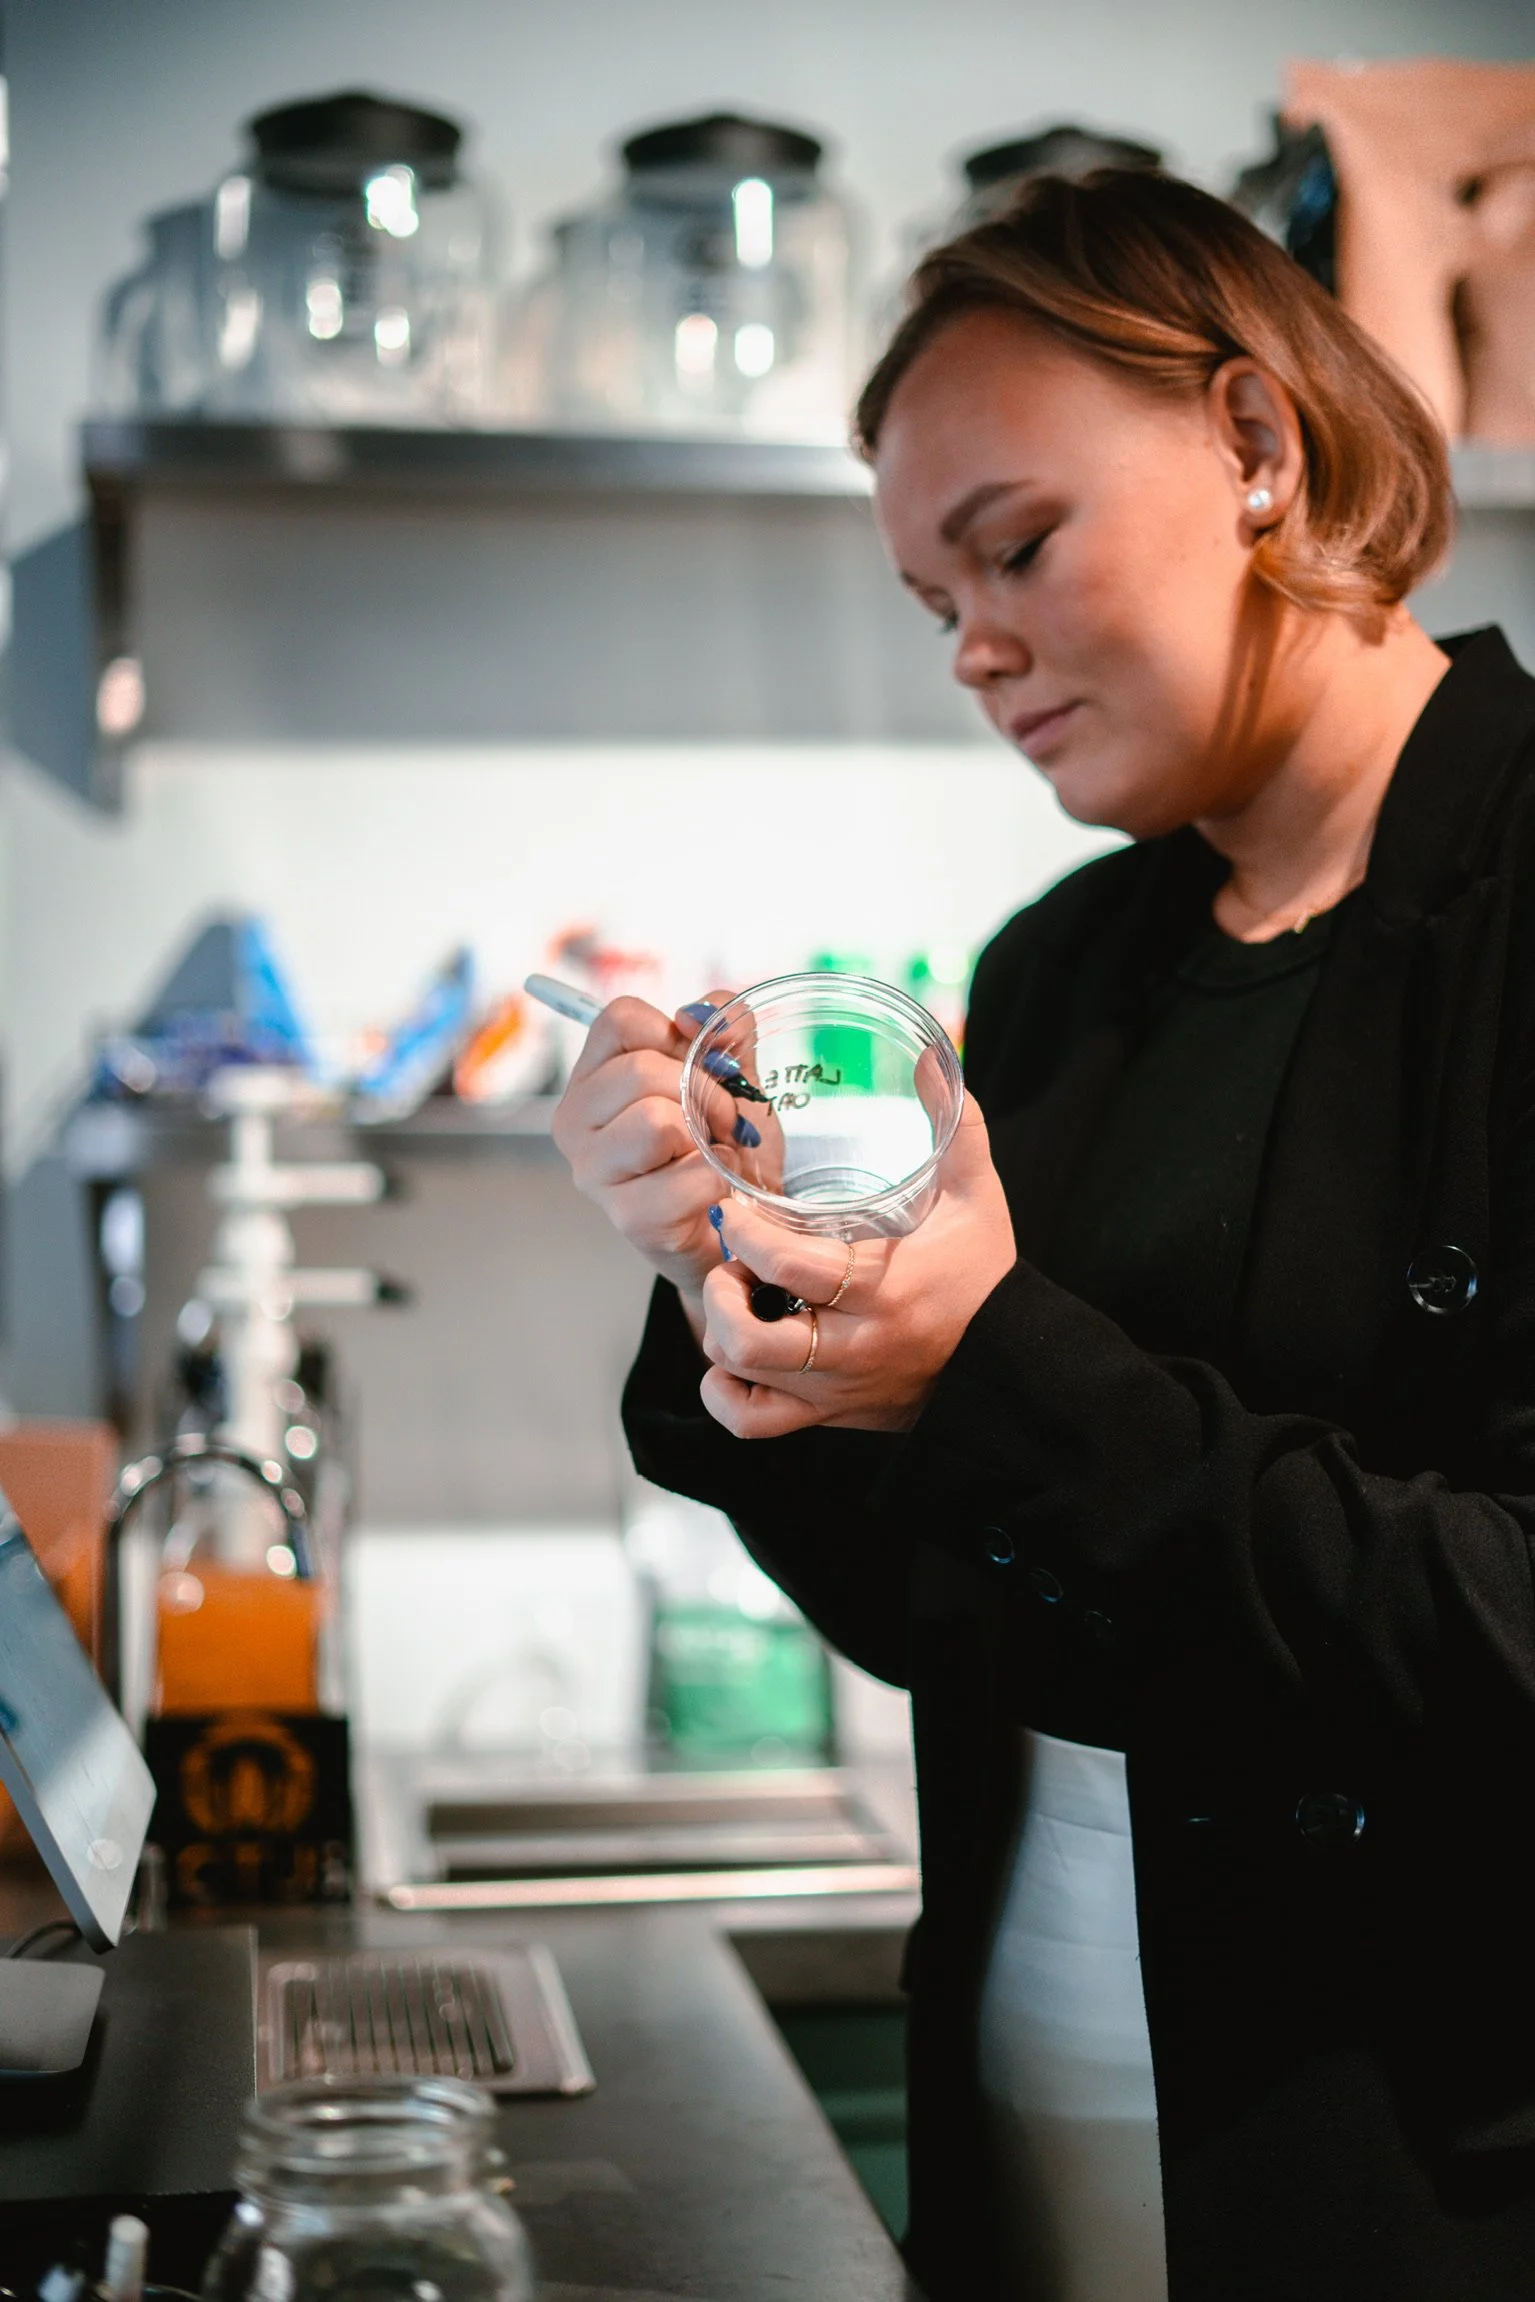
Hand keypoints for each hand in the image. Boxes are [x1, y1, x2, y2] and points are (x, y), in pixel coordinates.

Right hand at [550, 992, 734, 1309]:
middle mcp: (576, 1121)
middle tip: (723, 1121)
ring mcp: (594, 1173)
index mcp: (592, 1077)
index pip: (619, 1019)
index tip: (702, 1067)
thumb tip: (701, 1013)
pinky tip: (716, 1190)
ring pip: (655, 1121)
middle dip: (705, 1091)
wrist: (738, 1229)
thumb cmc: (723, 1149)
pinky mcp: (628, 1218)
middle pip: (641, 1070)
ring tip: (716, 1153)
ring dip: (708, 1135)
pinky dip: (719, 1178)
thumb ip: (724, 1031)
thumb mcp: (732, 1078)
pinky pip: (688, 1175)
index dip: (675, 1034)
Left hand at [698, 1091, 1015, 1437]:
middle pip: (748, 1336)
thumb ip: (956, 1127)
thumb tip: (934, 1060)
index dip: (742, 1233)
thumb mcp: (979, 1197)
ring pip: (743, 1377)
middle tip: (732, 1258)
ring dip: (721, 1333)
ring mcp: (835, 1389)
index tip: (732, 1208)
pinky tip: (734, 1358)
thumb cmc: (986, 1277)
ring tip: (736, 1295)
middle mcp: (850, 1348)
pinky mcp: (828, 1416)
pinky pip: (752, 1422)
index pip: (785, 1267)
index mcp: (881, 1290)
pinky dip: (726, 1393)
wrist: (1010, 1369)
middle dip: (722, 1289)